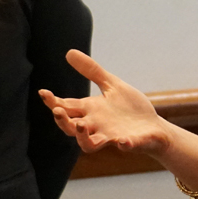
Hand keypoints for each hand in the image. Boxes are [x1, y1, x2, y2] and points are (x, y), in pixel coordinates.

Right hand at [38, 50, 174, 156]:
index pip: (67, 107)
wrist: (153, 127)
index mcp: (91, 110)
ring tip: (81, 126)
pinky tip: (123, 141)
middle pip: (71, 128)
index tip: (43, 92)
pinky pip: (124, 146)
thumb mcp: (111, 85)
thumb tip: (69, 52)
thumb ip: (92, 72)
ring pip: (89, 144)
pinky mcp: (130, 142)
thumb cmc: (130, 108)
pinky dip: (123, 144)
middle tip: (57, 111)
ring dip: (83, 138)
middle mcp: (96, 126)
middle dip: (63, 121)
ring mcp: (111, 136)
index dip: (53, 102)